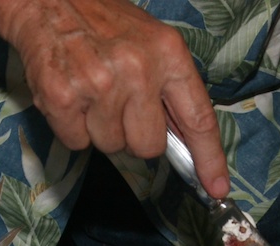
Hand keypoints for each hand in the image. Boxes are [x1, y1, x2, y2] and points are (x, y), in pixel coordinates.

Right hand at [0, 0, 229, 197]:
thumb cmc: (105, 25)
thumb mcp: (153, 44)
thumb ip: (172, 90)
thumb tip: (188, 145)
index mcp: (169, 54)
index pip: (198, 119)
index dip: (209, 158)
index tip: (216, 187)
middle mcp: (138, 69)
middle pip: (149, 146)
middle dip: (134, 135)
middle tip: (119, 104)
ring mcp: (99, 84)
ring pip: (112, 147)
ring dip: (101, 129)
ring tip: (92, 93)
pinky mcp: (62, 97)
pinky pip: (78, 143)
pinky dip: (72, 128)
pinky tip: (72, 97)